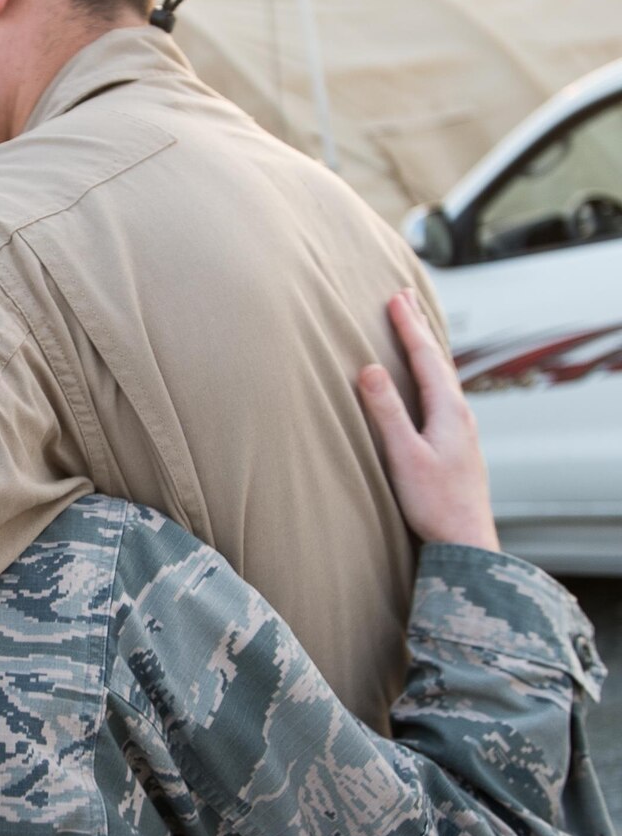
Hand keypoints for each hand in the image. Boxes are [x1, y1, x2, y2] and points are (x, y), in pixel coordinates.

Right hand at [356, 289, 498, 550]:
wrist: (466, 539)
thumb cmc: (433, 501)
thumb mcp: (403, 454)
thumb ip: (387, 411)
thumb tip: (369, 368)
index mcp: (449, 410)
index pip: (426, 357)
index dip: (408, 326)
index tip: (394, 297)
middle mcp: (460, 414)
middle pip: (439, 360)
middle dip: (420, 327)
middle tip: (406, 297)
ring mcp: (462, 429)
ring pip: (443, 376)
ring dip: (426, 349)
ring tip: (416, 330)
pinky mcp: (457, 443)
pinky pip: (443, 393)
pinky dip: (431, 373)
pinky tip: (428, 383)